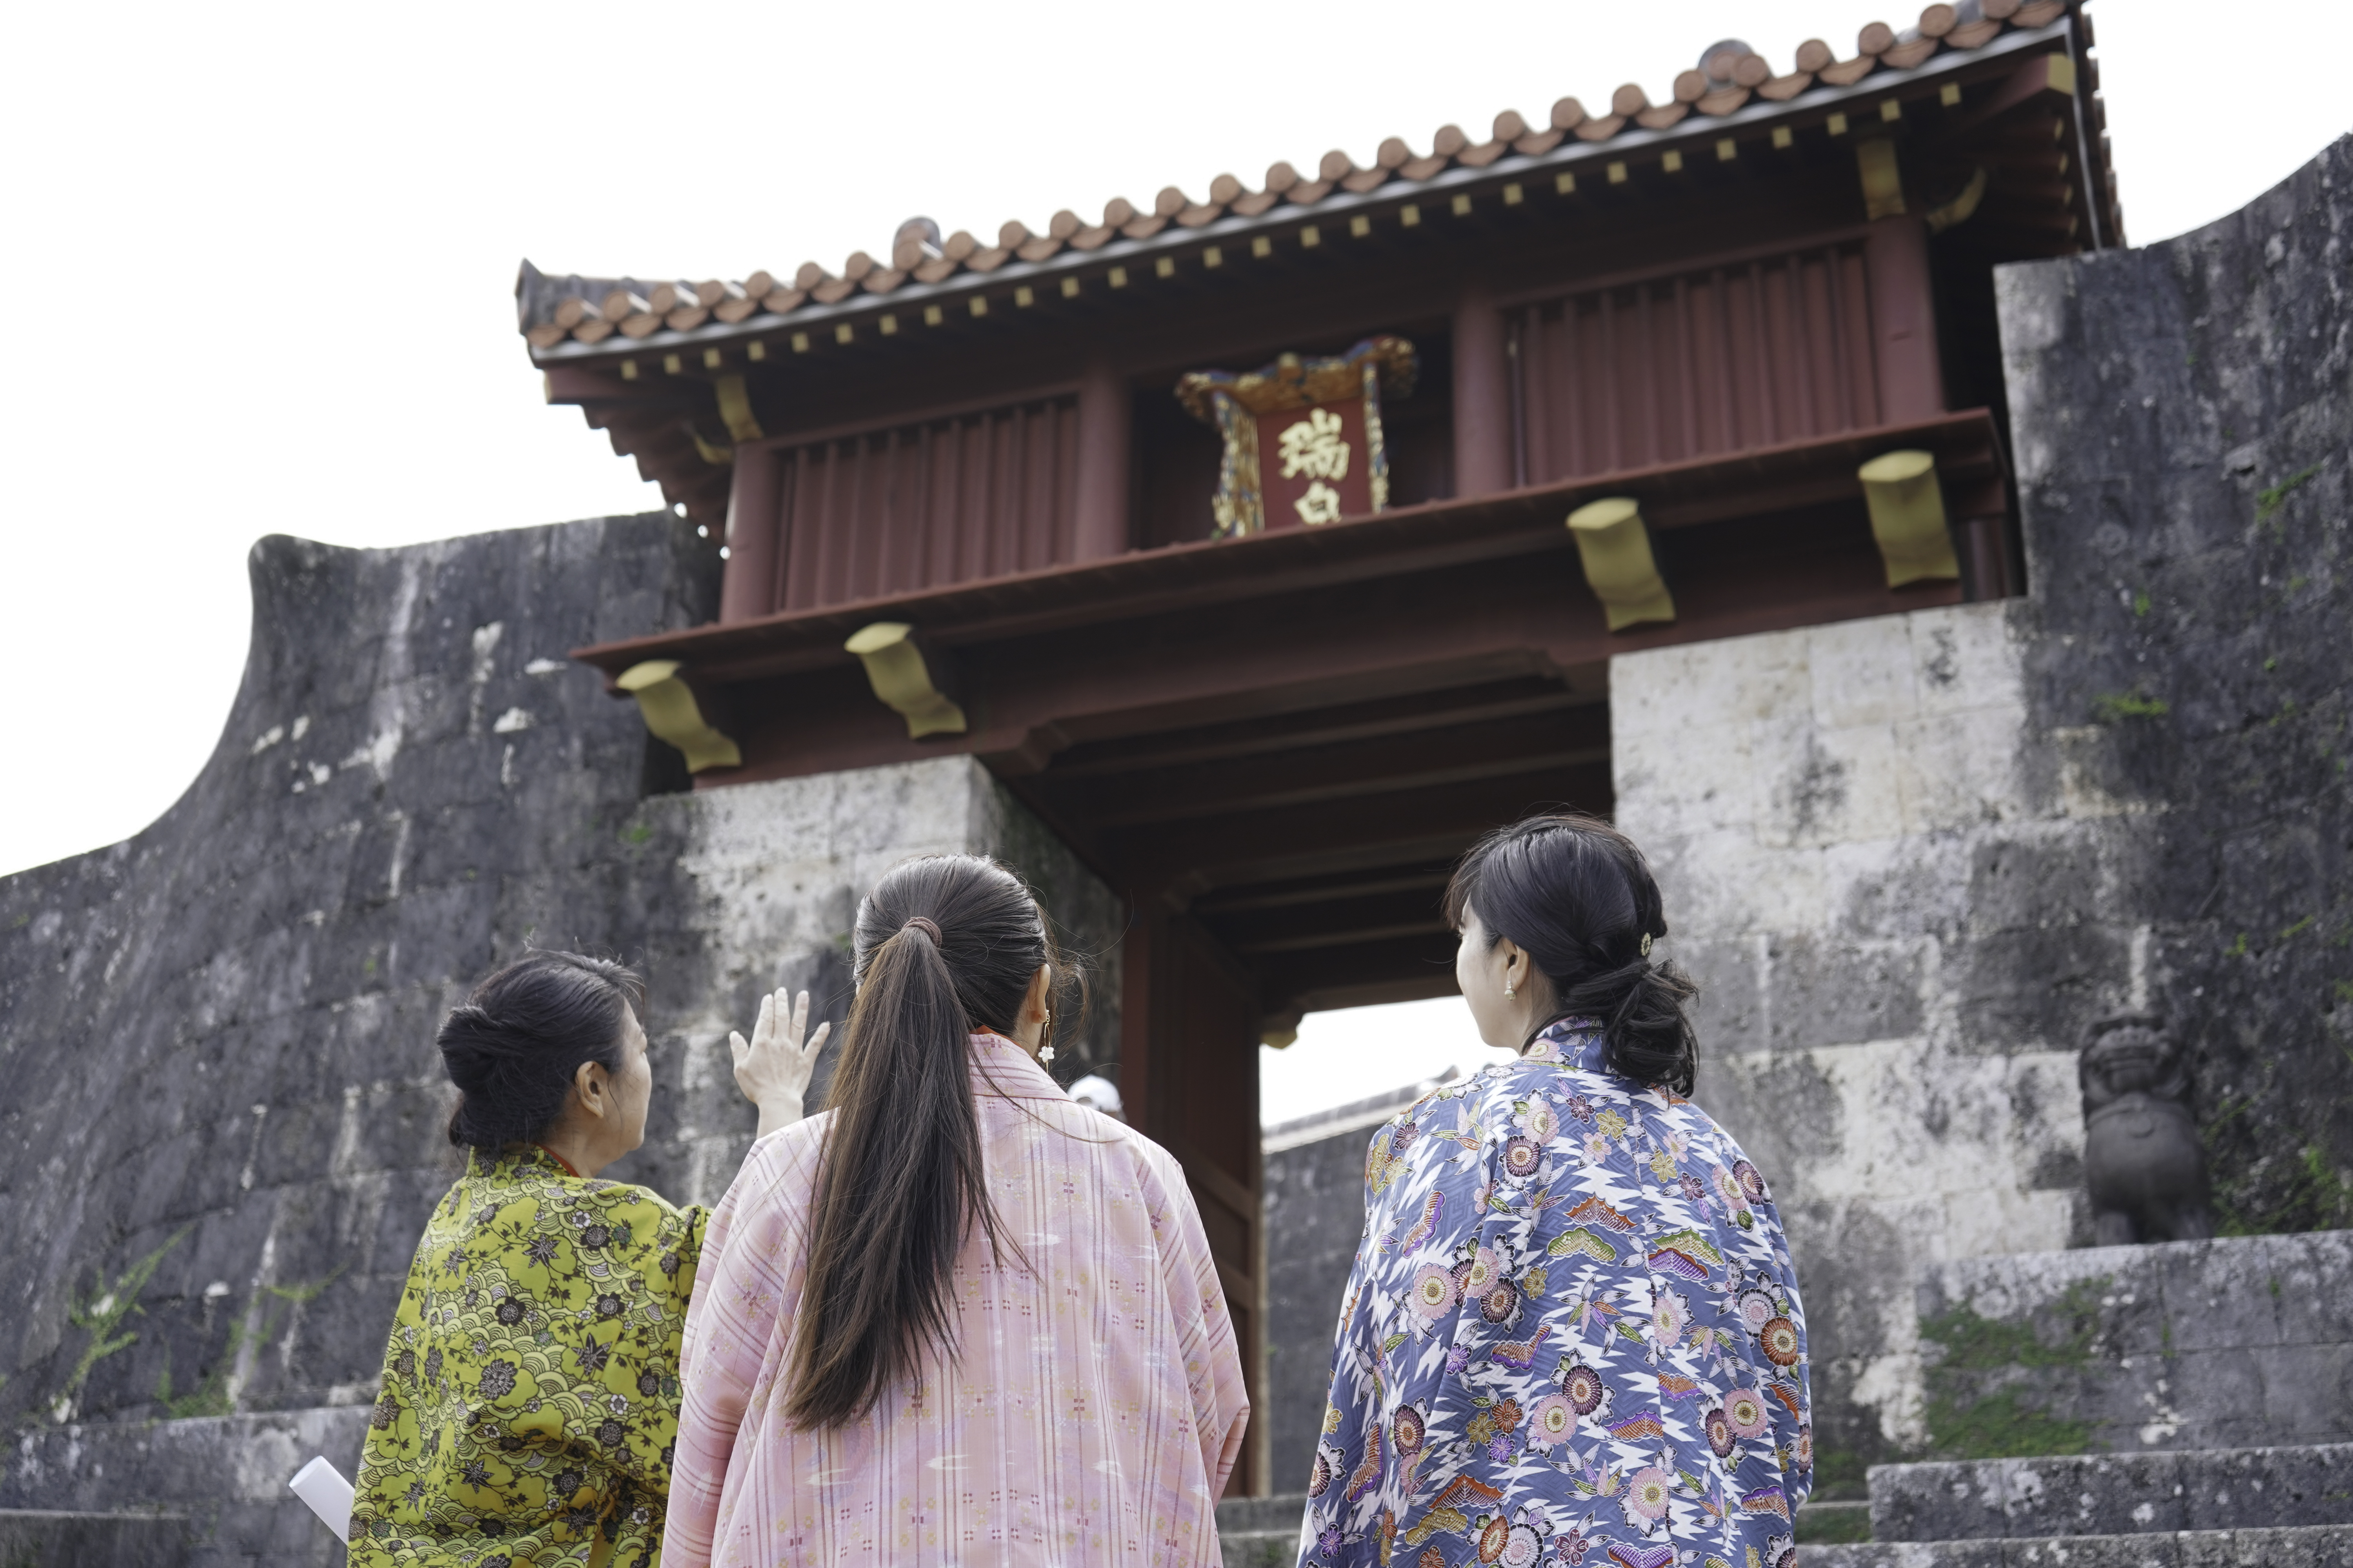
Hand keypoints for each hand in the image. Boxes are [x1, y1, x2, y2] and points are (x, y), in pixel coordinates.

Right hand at [731, 988, 830, 1140]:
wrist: (778, 1101)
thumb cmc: (757, 1087)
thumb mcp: (740, 1069)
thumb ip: (739, 1049)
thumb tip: (734, 1035)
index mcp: (762, 1043)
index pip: (765, 1019)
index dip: (767, 1006)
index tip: (769, 997)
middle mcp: (780, 1043)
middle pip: (781, 1017)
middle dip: (781, 1002)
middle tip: (782, 990)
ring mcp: (795, 1051)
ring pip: (799, 1025)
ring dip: (801, 1009)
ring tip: (803, 994)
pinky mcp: (806, 1061)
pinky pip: (815, 1045)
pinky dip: (821, 1034)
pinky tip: (826, 1024)